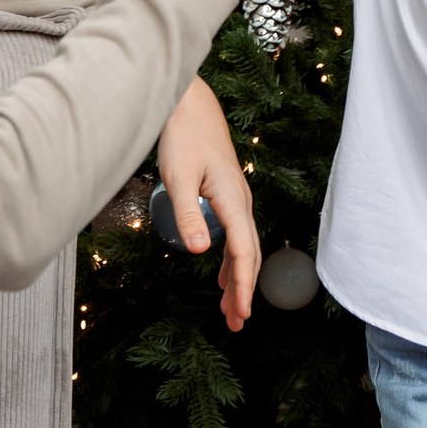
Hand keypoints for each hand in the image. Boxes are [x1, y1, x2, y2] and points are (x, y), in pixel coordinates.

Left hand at [156, 78, 258, 330]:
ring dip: (238, 278)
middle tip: (236, 323)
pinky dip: (233, 260)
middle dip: (244, 290)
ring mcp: (236, 199)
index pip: (244, 251)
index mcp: (233, 199)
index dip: (244, 285)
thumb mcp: (177, 177)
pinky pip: (236, 235)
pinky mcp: (226, 195)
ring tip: (230, 309)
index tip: (241, 313)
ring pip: (244, 246)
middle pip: (249, 254)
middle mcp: (240, 201)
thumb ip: (187, 214)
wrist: (189, 104)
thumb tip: (199, 252)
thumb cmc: (182, 136)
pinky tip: (224, 276)